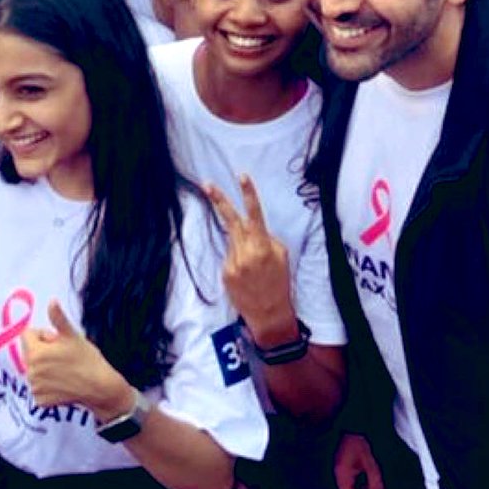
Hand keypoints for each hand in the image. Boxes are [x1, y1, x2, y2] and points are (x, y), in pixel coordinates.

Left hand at [22, 300, 131, 421]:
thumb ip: (58, 318)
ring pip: (35, 370)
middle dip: (44, 352)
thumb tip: (52, 301)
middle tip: (64, 356)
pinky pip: (39, 388)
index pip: (28, 335)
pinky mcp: (40, 401)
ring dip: (45, 369)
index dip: (45, 335)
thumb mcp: (73, 336)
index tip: (60, 342)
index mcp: (35, 353)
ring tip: (65, 371)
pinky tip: (63, 384)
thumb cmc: (88, 360)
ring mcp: (34, 388)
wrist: (101, 388)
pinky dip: (48, 387)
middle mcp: (30, 371)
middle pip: (31, 353)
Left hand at [204, 176, 296, 347]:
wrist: (269, 313)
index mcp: (262, 246)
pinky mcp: (225, 273)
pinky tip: (248, 276)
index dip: (248, 194)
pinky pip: (231, 258)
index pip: (254, 214)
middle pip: (230, 220)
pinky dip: (239, 261)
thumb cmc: (279, 283)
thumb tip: (255, 230)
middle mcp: (244, 252)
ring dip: (242, 246)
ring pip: (233, 242)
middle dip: (219, 200)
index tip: (241, 176)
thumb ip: (268, 239)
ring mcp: (232, 263)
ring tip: (255, 267)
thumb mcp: (282, 256)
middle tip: (206, 184)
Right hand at [333, 433, 387, 488]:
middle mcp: (341, 477)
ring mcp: (343, 471)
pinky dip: (366, 488)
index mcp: (343, 478)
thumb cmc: (360, 441)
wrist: (352, 420)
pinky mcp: (348, 465)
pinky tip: (374, 488)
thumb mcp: (371, 465)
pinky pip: (356, 483)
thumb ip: (376, 486)